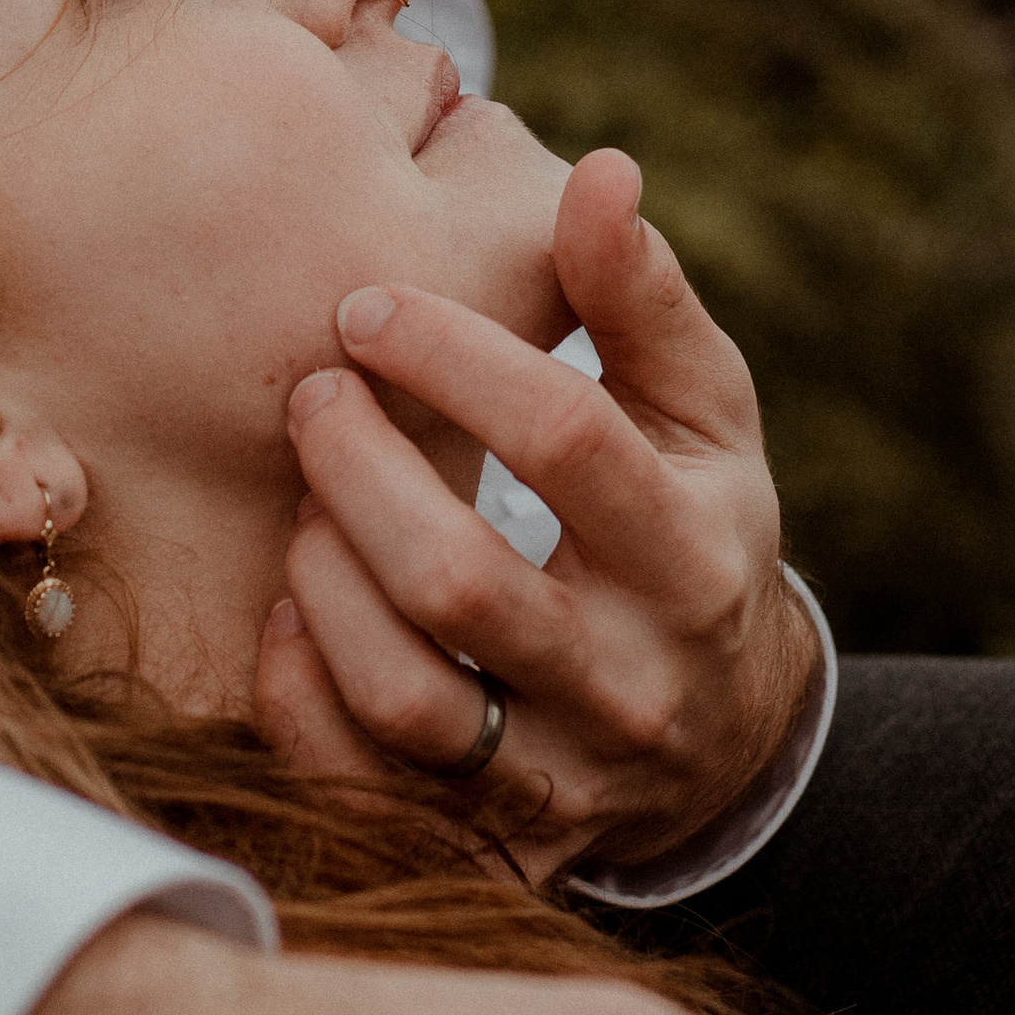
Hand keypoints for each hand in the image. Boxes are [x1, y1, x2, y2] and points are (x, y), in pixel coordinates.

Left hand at [257, 147, 815, 879]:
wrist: (724, 733)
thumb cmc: (692, 519)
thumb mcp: (702, 410)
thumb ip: (642, 296)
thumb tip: (602, 172)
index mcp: (697, 553)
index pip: (568, 442)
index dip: (454, 357)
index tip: (365, 306)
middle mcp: (635, 680)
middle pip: (463, 581)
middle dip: (359, 471)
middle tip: (311, 397)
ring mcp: (562, 776)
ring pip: (405, 695)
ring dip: (320, 581)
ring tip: (301, 504)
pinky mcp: (493, 842)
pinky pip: (361, 788)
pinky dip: (300, 697)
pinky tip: (290, 614)